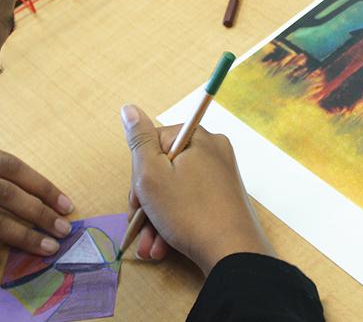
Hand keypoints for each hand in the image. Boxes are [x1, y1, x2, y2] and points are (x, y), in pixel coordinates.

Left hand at [0, 144, 74, 268]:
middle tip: (65, 229)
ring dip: (41, 186)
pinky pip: (0, 153)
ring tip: (65, 204)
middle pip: (5, 193)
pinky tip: (42, 184)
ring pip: (9, 165)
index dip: (23, 236)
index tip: (48, 248)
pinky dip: (23, 169)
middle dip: (39, 213)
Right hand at [121, 104, 273, 275]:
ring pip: (176, 191)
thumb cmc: (190, 213)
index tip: (137, 198)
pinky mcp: (224, 198)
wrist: (233, 254)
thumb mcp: (151, 174)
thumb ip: (139, 140)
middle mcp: (214, 152)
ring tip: (150, 245)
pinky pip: (191, 203)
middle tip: (140, 224)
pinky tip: (162, 246)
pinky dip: (175, 222)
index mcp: (198, 138)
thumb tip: (129, 109)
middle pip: (164, 168)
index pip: (154, 142)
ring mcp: (221, 176)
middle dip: (147, 202)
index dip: (139, 172)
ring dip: (157, 219)